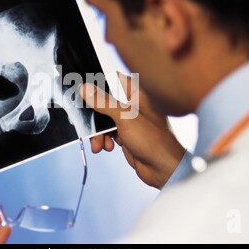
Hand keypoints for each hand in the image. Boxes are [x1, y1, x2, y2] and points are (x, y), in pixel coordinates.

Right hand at [81, 74, 185, 188]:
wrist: (163, 169)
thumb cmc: (154, 140)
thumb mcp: (125, 118)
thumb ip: (104, 102)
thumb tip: (86, 88)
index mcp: (138, 94)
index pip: (116, 79)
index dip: (100, 81)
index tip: (85, 86)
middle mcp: (134, 106)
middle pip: (106, 103)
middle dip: (95, 114)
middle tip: (87, 121)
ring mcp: (130, 121)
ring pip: (106, 120)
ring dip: (99, 132)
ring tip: (99, 143)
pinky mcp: (127, 136)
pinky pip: (109, 133)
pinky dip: (105, 140)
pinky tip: (106, 147)